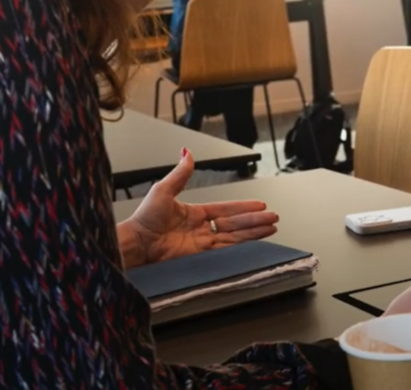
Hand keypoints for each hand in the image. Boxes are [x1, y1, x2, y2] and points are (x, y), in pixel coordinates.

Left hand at [117, 148, 278, 267]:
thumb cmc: (144, 218)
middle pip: (235, 223)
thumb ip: (180, 173)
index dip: (244, 207)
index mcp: (195, 213)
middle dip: (256, 220)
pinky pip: (227, 250)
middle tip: (273, 217)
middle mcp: (201, 228)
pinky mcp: (201, 256)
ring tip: (272, 228)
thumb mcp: (163, 189)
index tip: (260, 205)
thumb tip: (187, 153)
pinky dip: (242, 246)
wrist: (137, 244)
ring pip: (235, 236)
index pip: (226, 209)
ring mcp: (202, 243)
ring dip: (254, 232)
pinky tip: (255, 242)